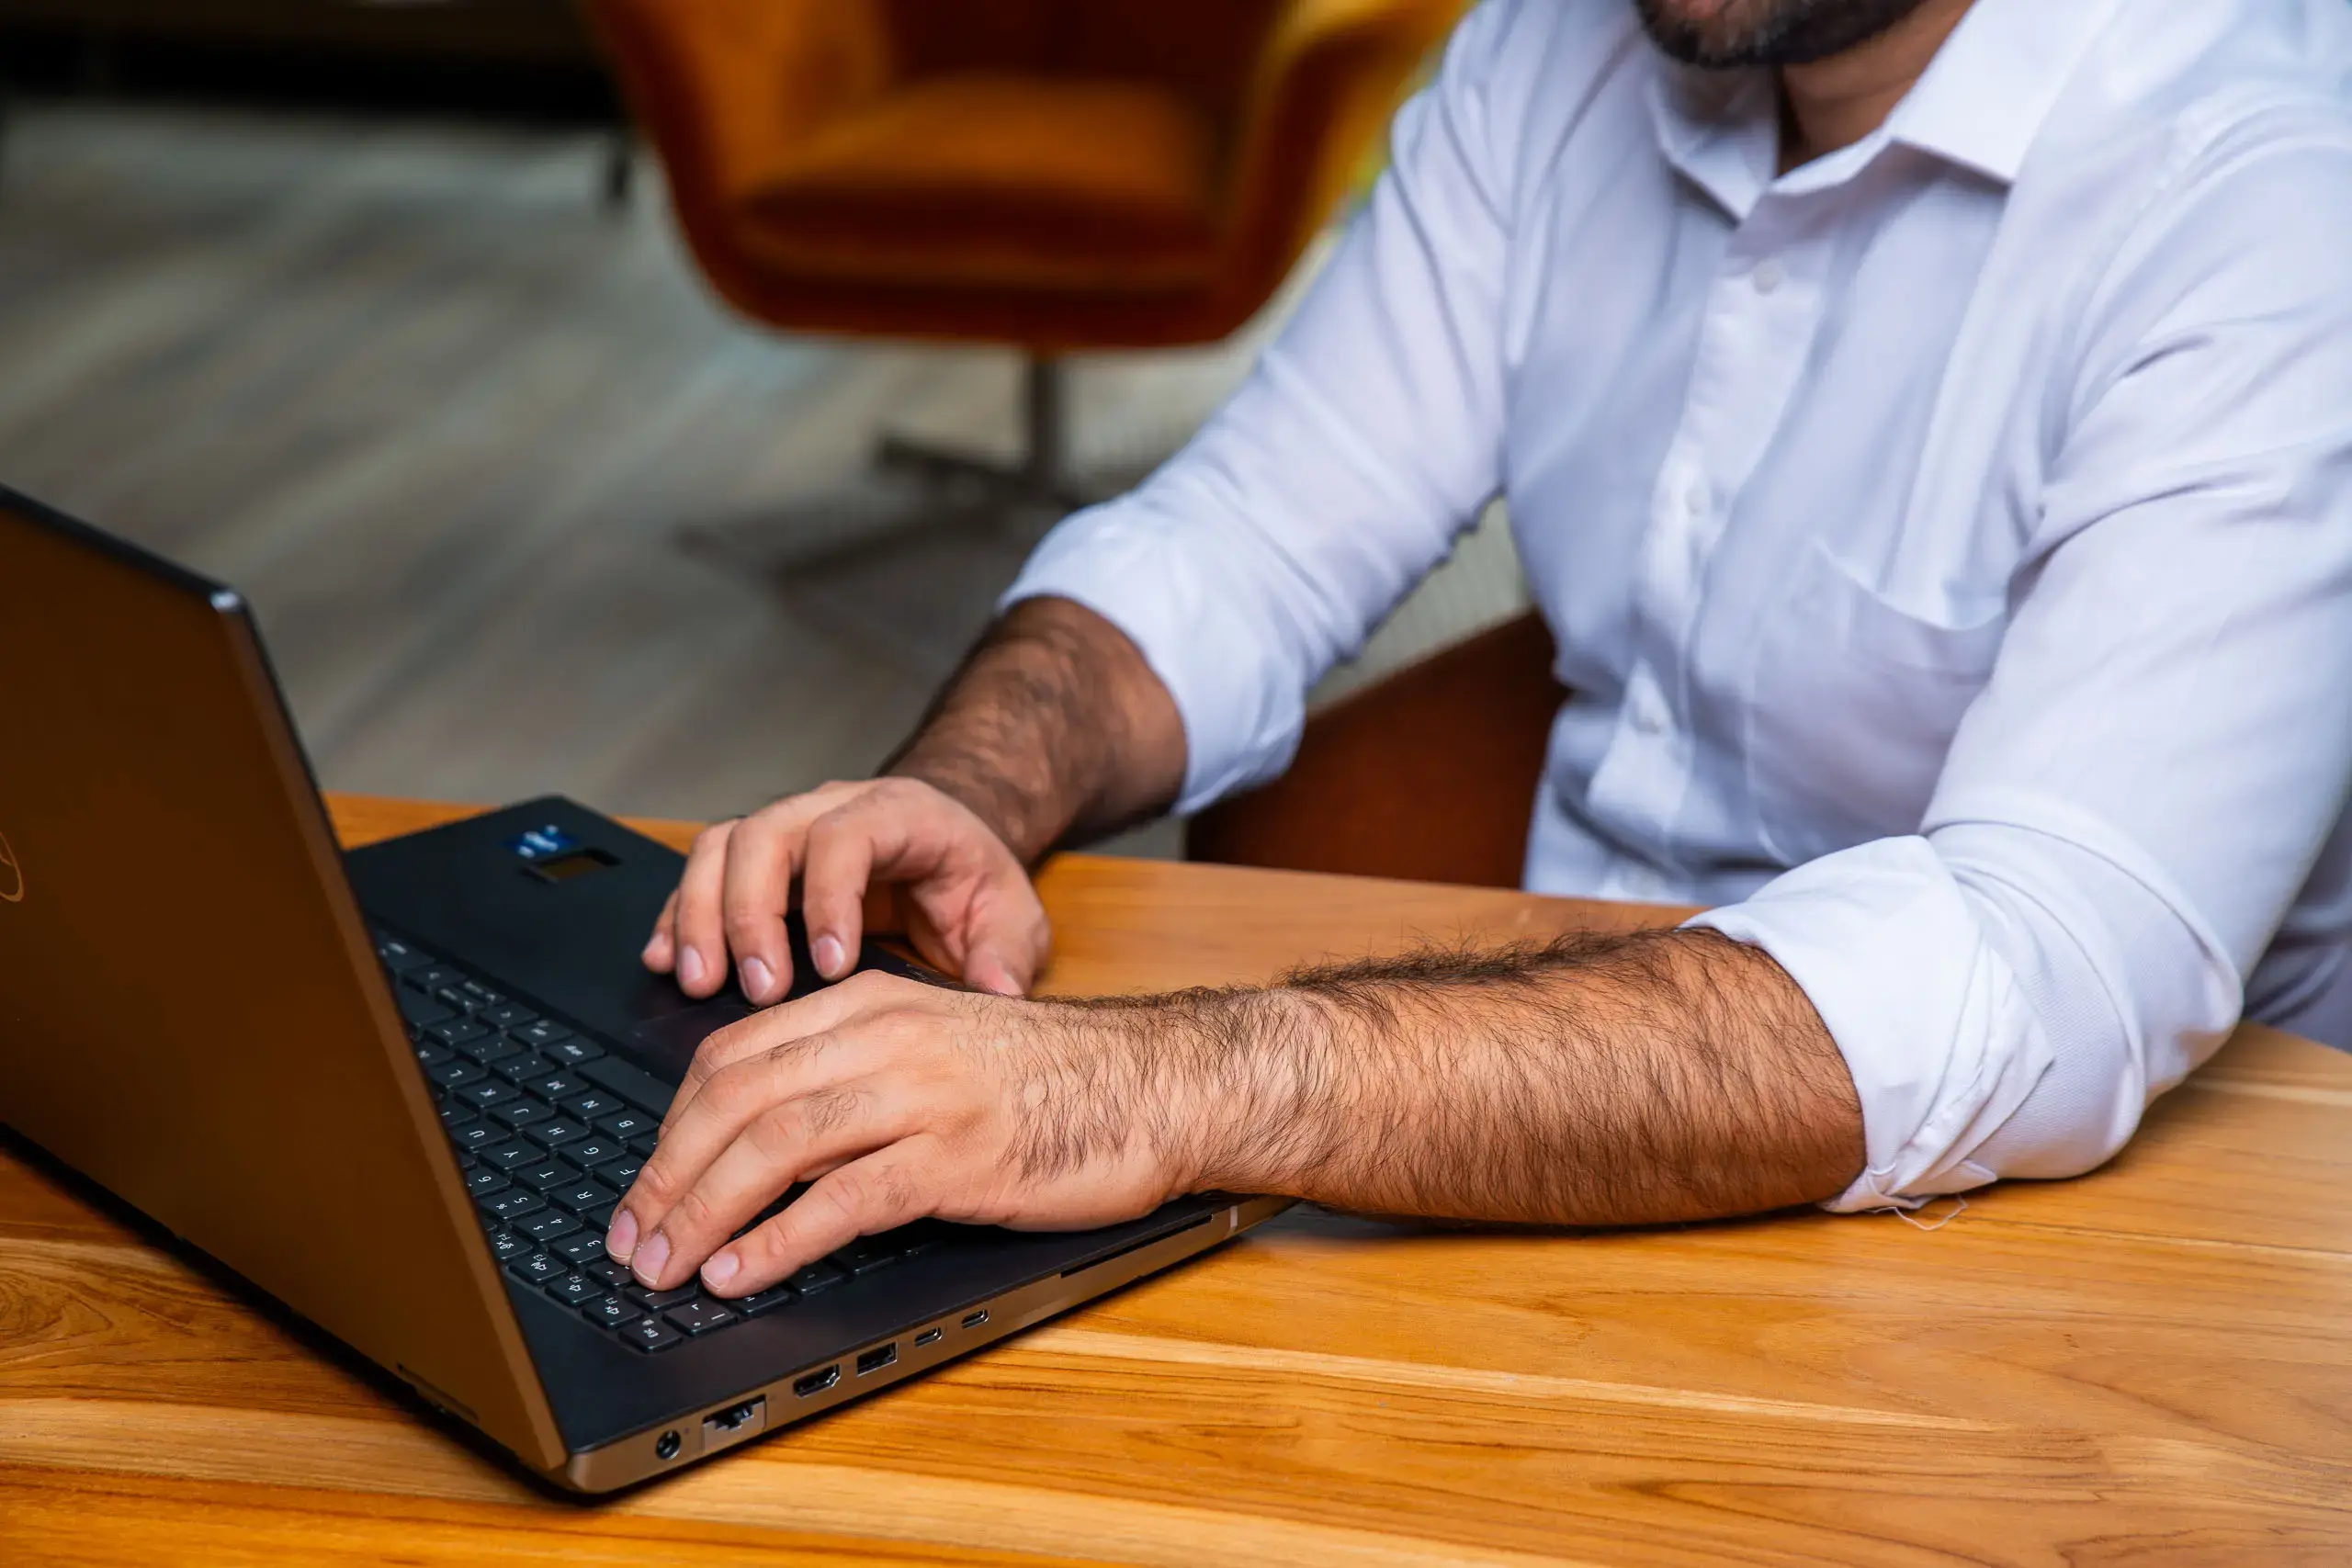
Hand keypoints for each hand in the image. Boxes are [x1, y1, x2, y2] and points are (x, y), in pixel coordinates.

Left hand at [602, 971, 1206, 1295]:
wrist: (1158, 1085)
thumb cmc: (1053, 1079)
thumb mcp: (937, 1046)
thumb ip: (853, 1072)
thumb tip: (760, 1139)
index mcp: (871, 1004)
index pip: (731, 1053)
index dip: (669, 1125)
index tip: (643, 1184)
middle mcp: (887, 1036)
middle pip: (735, 1099)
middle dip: (666, 1176)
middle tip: (631, 1240)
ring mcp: (923, 1094)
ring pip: (774, 1144)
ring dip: (702, 1212)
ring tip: (665, 1266)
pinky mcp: (959, 1157)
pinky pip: (843, 1199)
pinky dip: (777, 1241)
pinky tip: (742, 1272)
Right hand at [641, 778, 1051, 1003]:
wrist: (949, 846)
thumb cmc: (974, 880)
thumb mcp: (1014, 914)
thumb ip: (1009, 952)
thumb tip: (998, 993)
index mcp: (899, 814)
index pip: (846, 837)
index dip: (830, 897)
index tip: (830, 966)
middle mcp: (831, 809)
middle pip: (766, 835)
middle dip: (751, 913)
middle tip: (758, 989)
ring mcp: (786, 829)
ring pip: (721, 847)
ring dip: (700, 914)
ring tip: (699, 981)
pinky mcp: (755, 860)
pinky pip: (701, 872)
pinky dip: (677, 915)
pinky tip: (665, 961)